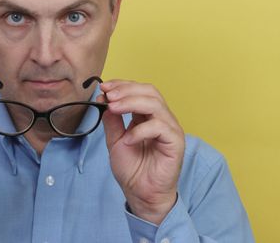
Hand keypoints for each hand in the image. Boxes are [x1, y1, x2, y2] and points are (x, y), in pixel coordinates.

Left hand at [98, 79, 184, 224]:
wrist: (141, 194)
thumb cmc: (132, 169)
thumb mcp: (114, 140)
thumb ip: (111, 121)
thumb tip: (104, 100)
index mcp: (148, 115)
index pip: (139, 90)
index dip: (122, 85)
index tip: (103, 87)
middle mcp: (161, 118)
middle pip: (149, 92)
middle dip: (126, 90)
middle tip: (108, 95)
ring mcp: (170, 129)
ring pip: (155, 104)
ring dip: (130, 103)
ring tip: (113, 109)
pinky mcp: (175, 142)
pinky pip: (159, 127)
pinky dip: (140, 130)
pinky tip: (128, 140)